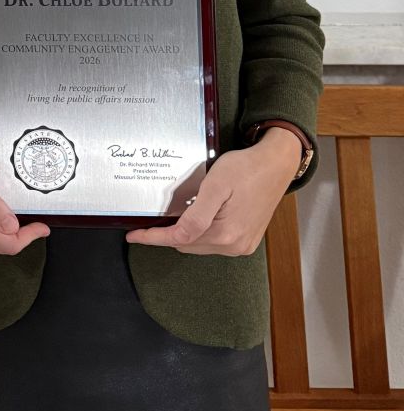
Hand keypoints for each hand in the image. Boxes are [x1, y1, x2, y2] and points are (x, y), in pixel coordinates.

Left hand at [126, 127, 301, 255]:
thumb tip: (177, 235)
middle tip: (151, 218)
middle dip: (168, 233)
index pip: (179, 240)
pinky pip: (215, 241)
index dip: (153, 238)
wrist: (276, 164)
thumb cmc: (245, 169)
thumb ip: (196, 215)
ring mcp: (243, 244)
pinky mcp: (247, 239)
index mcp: (226, 234)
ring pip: (200, 244)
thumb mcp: (214, 186)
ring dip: (186, 233)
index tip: (133, 235)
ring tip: (176, 213)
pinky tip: (197, 216)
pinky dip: (201, 232)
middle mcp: (235, 245)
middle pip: (189, 245)